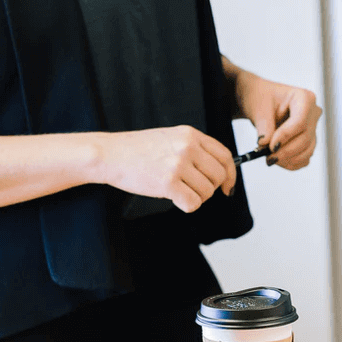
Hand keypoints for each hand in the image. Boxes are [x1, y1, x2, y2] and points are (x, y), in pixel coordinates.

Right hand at [95, 125, 236, 212]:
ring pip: (206, 192)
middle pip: (218, 176)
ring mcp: (178, 164)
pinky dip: (186, 206)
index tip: (227, 186)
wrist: (110, 154)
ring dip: (195, 197)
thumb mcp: (170, 138)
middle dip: (209, 189)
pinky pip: (192, 203)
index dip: (230, 174)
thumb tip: (218, 172)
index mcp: (190, 135)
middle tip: (194, 191)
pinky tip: (174, 199)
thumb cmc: (137, 150)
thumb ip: (194, 149)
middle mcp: (187, 147)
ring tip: (178, 191)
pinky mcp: (168, 183)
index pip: (224, 155)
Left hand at [235, 72, 321, 169]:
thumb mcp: (258, 108)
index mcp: (304, 98)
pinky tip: (278, 160)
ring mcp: (313, 128)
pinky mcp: (309, 141)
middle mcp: (313, 113)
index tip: (270, 146)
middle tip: (268, 157)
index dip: (286, 136)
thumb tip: (265, 144)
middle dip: (286, 151)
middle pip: (305, 138)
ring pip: (307, 150)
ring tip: (270, 158)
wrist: (260, 102)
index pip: (300, 122)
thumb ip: (263, 125)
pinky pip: (305, 158)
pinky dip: (291, 163)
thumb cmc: (261, 97)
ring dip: (288, 159)